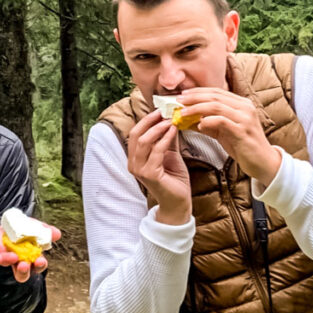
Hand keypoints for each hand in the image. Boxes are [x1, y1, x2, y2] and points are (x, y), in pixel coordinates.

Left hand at [0, 223, 60, 283]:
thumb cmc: (17, 231)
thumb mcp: (32, 227)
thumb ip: (44, 231)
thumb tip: (57, 234)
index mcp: (30, 257)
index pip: (37, 266)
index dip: (40, 265)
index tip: (40, 260)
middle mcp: (18, 262)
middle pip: (24, 274)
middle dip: (26, 271)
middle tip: (26, 264)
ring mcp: (5, 260)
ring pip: (10, 268)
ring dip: (13, 265)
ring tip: (16, 258)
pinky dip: (2, 258)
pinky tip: (5, 254)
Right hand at [127, 108, 191, 224]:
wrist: (179, 202)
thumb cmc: (174, 179)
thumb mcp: (170, 154)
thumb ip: (168, 139)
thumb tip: (170, 119)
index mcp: (134, 158)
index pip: (135, 133)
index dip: (146, 120)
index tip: (159, 110)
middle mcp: (133, 164)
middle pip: (135, 134)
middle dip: (149, 120)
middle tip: (163, 111)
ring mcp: (139, 170)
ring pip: (144, 141)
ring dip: (158, 128)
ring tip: (170, 120)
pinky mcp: (150, 175)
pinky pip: (157, 151)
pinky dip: (165, 138)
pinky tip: (174, 131)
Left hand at [177, 88, 281, 184]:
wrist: (263, 163)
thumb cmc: (243, 146)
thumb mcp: (222, 132)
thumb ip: (207, 123)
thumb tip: (186, 119)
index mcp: (241, 104)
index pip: (216, 91)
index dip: (198, 91)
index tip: (183, 94)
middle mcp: (245, 107)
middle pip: (215, 96)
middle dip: (194, 97)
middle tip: (179, 100)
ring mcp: (245, 118)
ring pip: (216, 106)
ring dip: (196, 108)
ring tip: (183, 113)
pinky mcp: (243, 130)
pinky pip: (221, 121)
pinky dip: (208, 121)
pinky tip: (199, 125)